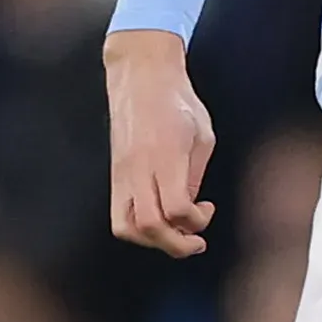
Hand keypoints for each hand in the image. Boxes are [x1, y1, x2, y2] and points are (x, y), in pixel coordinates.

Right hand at [105, 28, 216, 257]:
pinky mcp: (114, 174)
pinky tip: (161, 218)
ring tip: (176, 233)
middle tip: (197, 241)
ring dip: (153, 241)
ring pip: (126, 227)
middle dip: (176, 245)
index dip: (195, 222)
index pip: (174, 207)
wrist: (141, 76)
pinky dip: (139, 229)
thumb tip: (188, 210)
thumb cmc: (178, 101)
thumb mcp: (202, 135)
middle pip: (148, 226)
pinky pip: (119, 214)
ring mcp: (121, 172)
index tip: (207, 210)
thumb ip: (194, 176)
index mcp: (165, 155)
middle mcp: (138, 168)